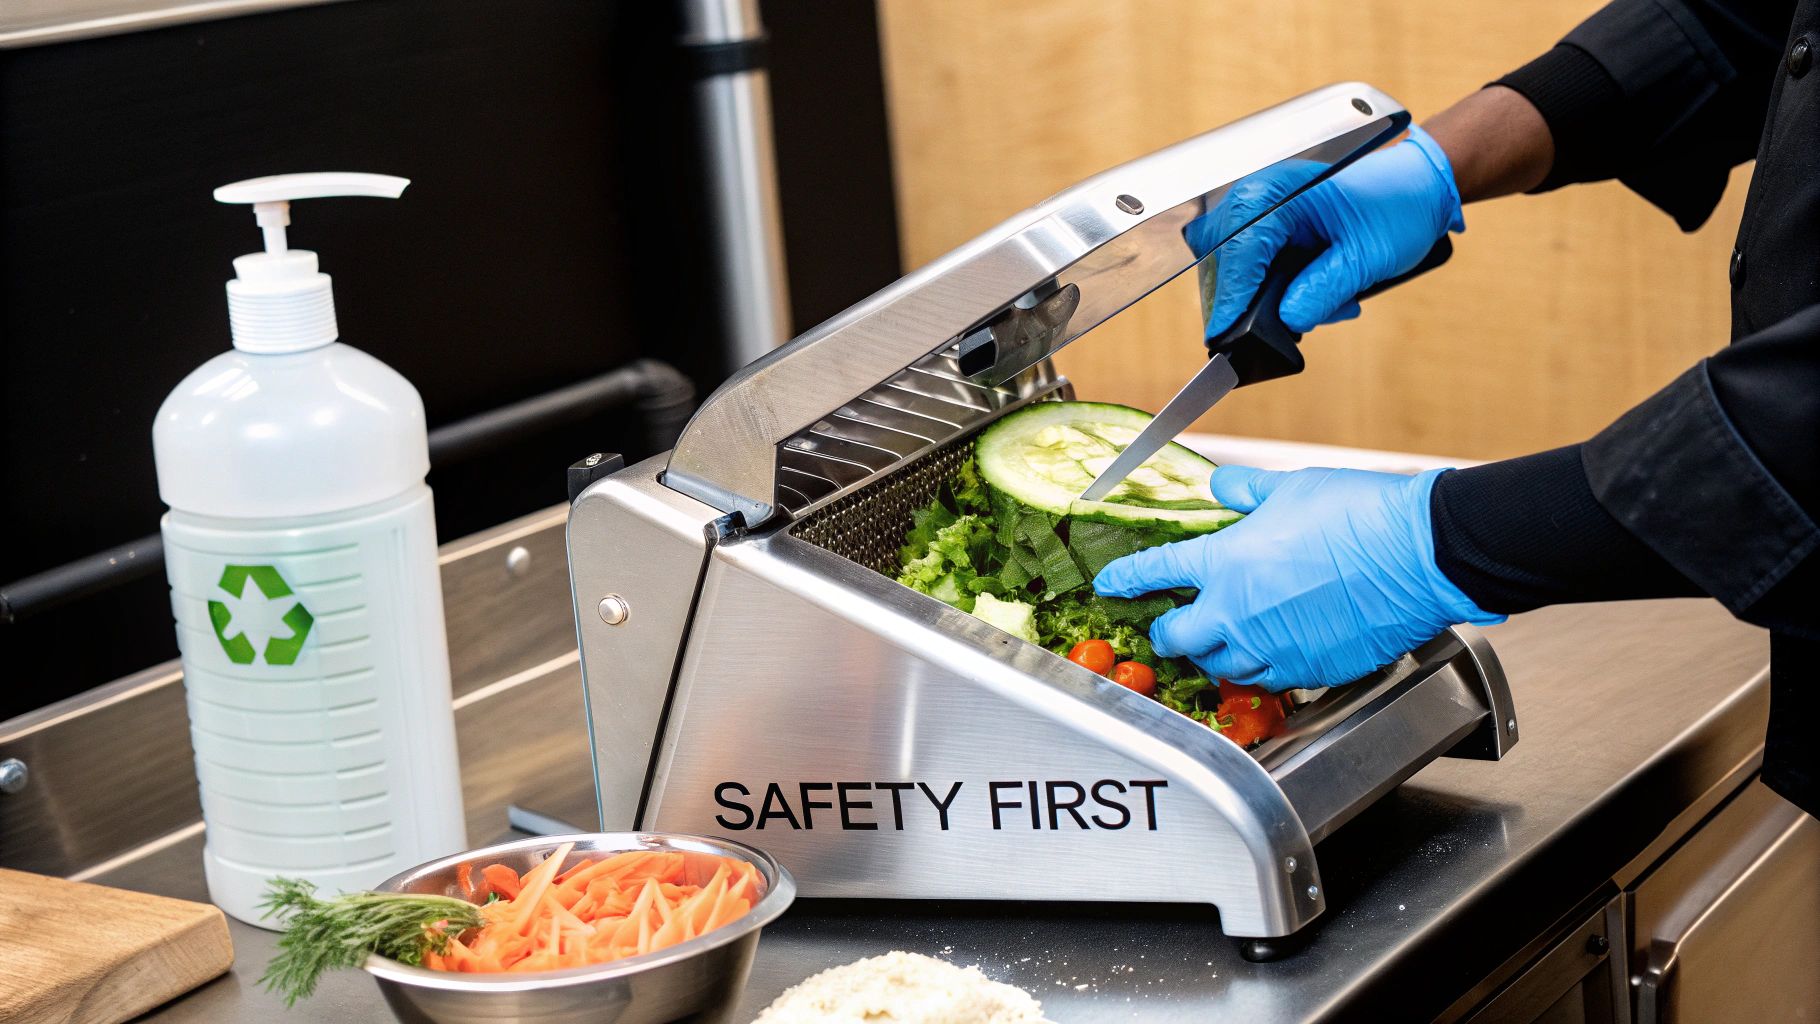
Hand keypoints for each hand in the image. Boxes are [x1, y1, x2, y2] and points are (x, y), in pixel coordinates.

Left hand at [1093, 465, 1503, 691]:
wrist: (1419, 556)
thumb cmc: (1360, 516)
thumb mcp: (1290, 486)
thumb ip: (1246, 491)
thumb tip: (1220, 486)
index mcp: (1226, 564)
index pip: (1156, 572)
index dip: (1127, 578)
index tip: (1112, 583)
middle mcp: (1239, 615)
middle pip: (1179, 639)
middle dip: (1167, 632)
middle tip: (1169, 624)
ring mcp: (1274, 648)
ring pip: (1223, 667)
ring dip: (1214, 654)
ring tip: (1220, 640)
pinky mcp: (1310, 670)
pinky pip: (1271, 677)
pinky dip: (1262, 666)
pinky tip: (1272, 648)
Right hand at [1191, 126, 1463, 336]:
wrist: (1419, 188)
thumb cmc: (1399, 206)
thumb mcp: (1367, 256)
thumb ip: (1324, 289)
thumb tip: (1289, 319)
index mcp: (1279, 191)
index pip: (1240, 247)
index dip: (1232, 295)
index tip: (1226, 334)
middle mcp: (1261, 198)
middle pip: (1227, 260)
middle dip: (1253, 301)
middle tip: (1286, 328)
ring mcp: (1263, 216)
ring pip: (1240, 270)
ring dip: (1272, 300)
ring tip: (1330, 305)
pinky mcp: (1271, 233)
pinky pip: (1259, 270)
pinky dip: (1281, 292)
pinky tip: (1320, 296)